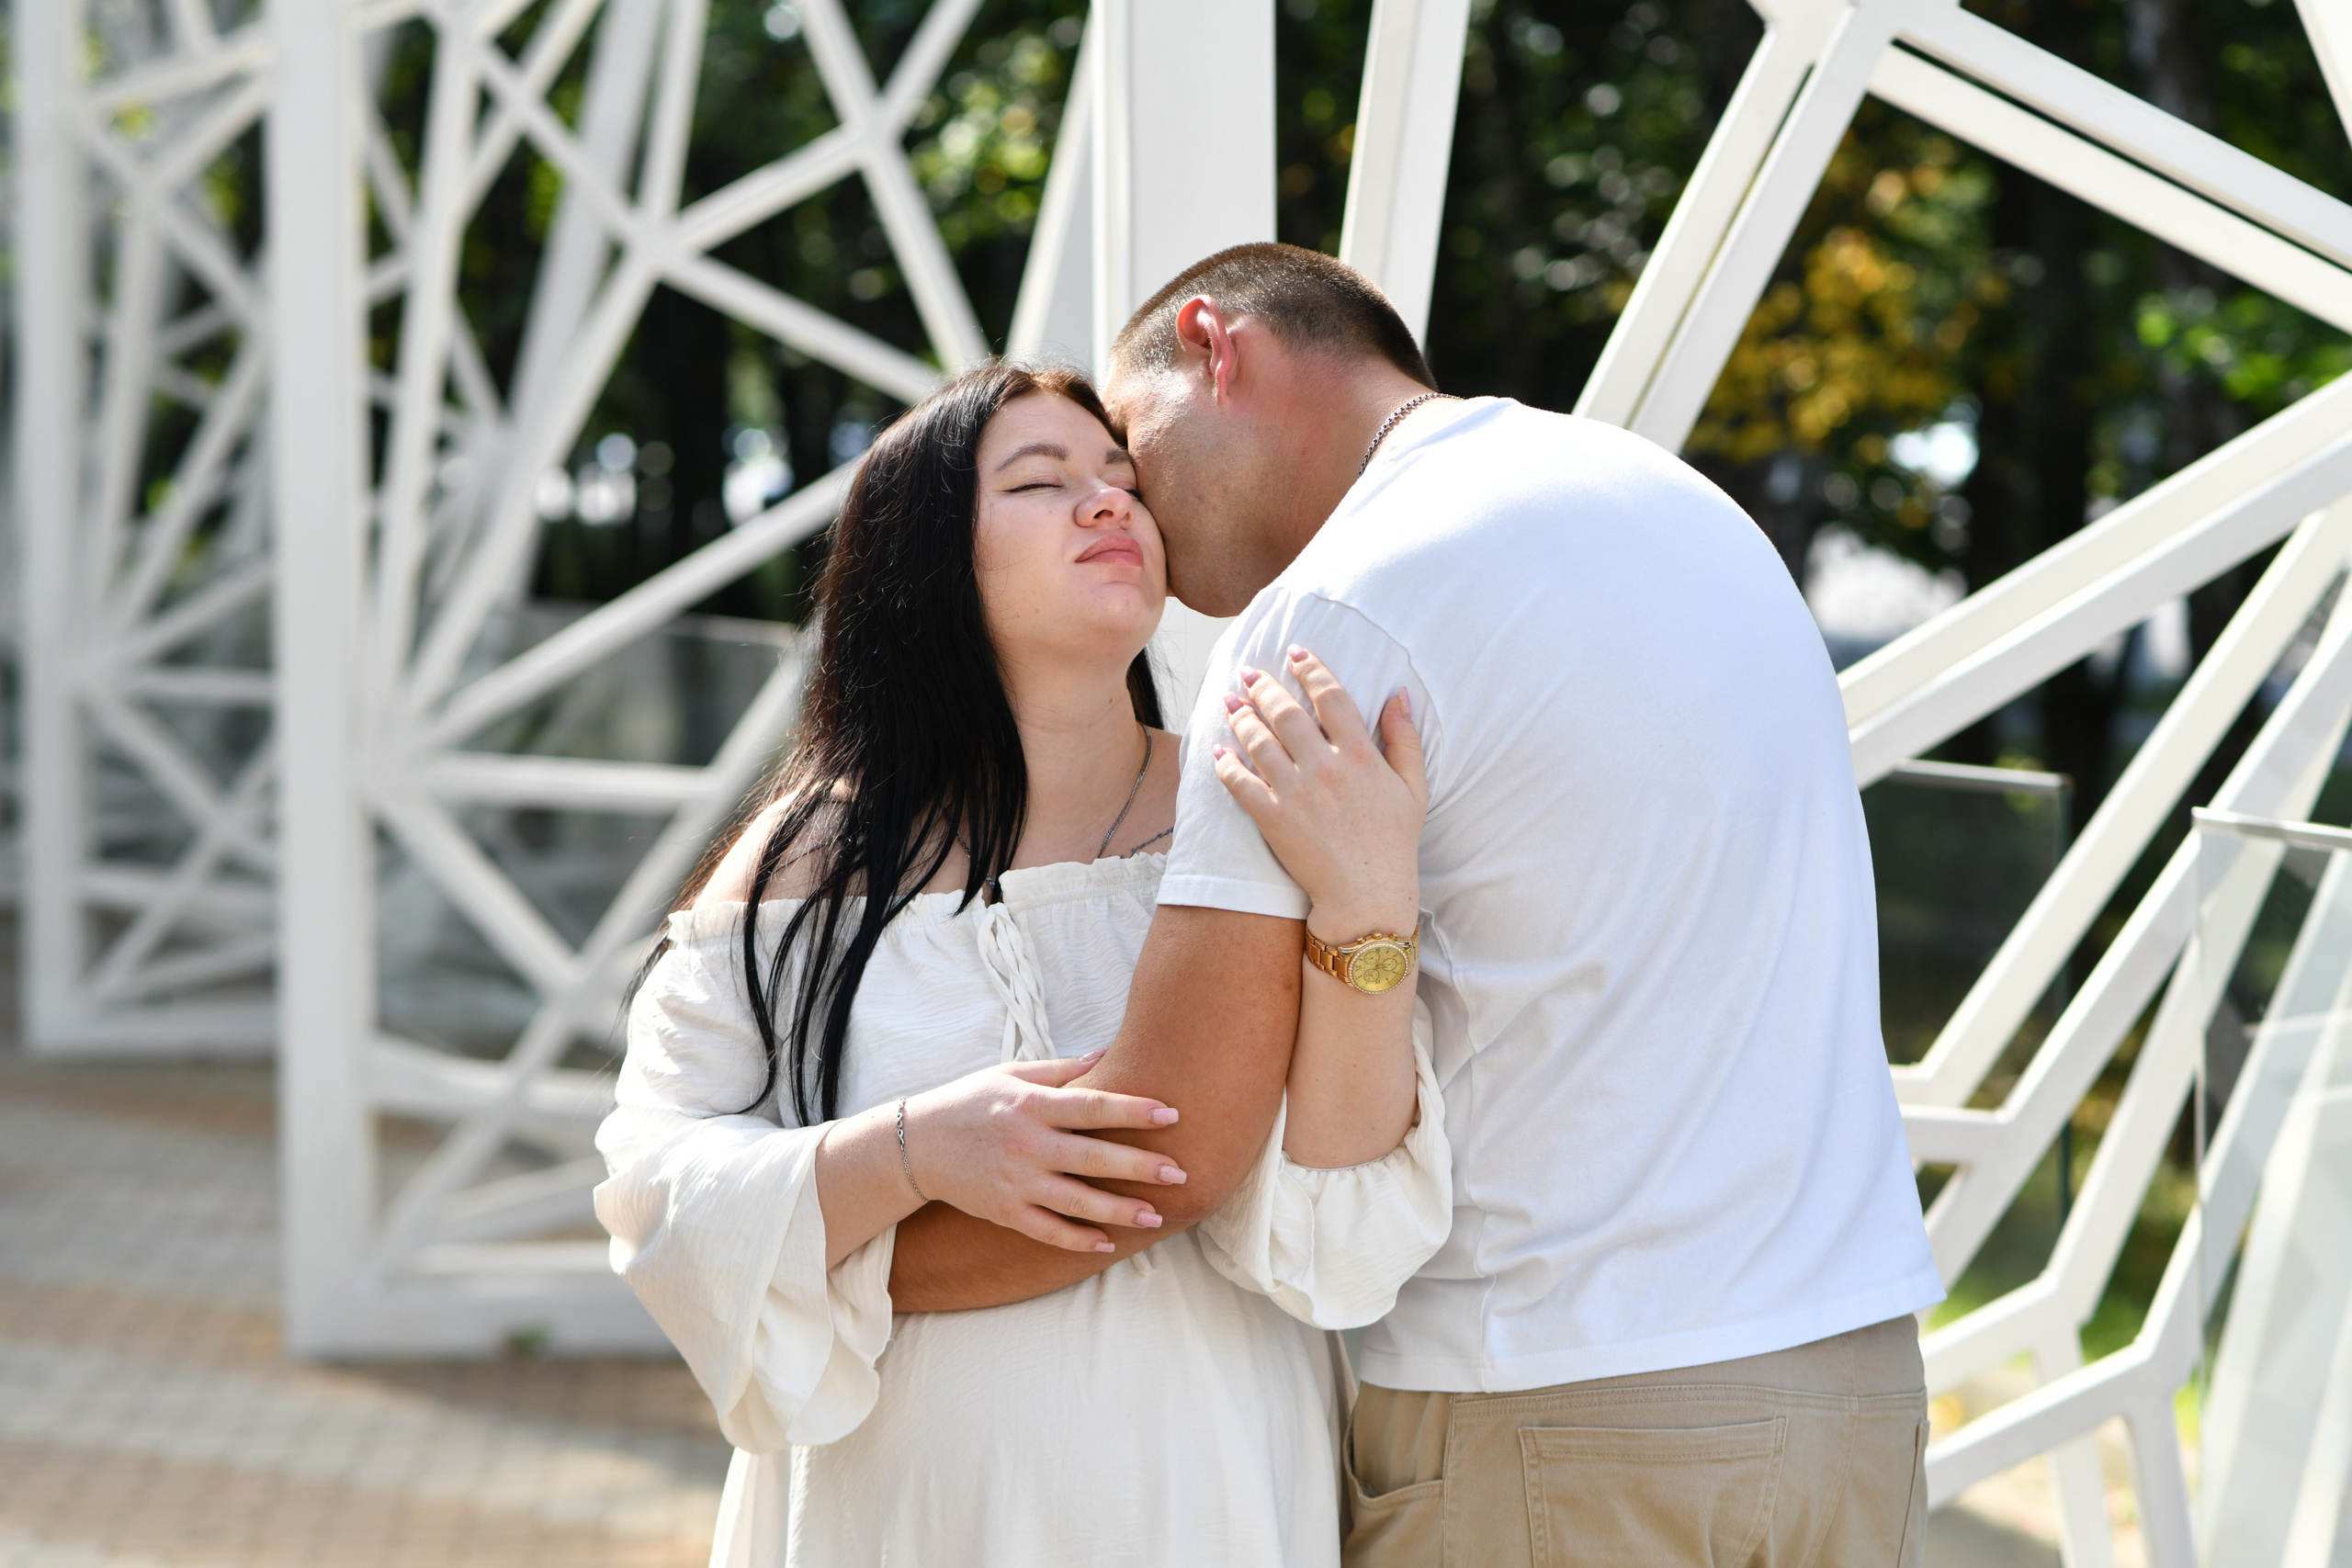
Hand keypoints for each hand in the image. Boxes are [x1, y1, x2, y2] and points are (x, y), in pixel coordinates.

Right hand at [903, 1052, 1189, 1252]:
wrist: (916, 1145)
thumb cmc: (971, 1101)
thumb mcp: (1012, 1073)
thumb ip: (1061, 1069)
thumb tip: (1108, 1052)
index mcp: (1032, 1105)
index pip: (1091, 1106)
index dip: (1133, 1110)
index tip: (1172, 1114)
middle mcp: (1027, 1145)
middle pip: (1092, 1158)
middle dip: (1139, 1167)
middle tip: (1179, 1173)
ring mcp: (1016, 1182)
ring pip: (1076, 1202)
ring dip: (1118, 1211)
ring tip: (1156, 1216)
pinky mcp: (1004, 1211)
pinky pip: (1047, 1230)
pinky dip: (1077, 1239)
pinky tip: (1107, 1243)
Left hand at [1212, 646, 1426, 940]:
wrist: (1367, 895)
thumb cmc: (1394, 842)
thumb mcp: (1413, 788)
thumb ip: (1405, 739)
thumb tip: (1398, 694)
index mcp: (1360, 756)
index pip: (1331, 696)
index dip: (1311, 668)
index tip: (1296, 652)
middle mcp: (1326, 768)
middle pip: (1287, 712)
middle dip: (1265, 687)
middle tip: (1250, 673)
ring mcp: (1296, 794)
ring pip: (1259, 742)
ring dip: (1240, 716)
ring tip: (1230, 701)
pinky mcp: (1273, 819)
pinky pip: (1241, 784)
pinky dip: (1226, 764)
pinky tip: (1219, 751)